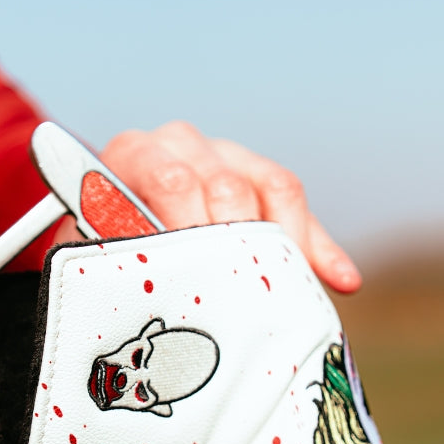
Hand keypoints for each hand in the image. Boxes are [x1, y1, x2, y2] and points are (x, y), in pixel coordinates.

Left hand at [100, 121, 360, 293]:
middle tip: (248, 300)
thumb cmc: (103, 257)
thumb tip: (149, 278)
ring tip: (294, 297)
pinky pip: (296, 201)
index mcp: (134, 155)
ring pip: (272, 186)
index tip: (205, 279)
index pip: (174, 182)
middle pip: (228, 185)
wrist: (115, 235)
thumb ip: (120, 258)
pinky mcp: (258, 175)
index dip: (194, 232)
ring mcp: (223, 153)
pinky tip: (342, 282)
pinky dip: (318, 246)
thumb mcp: (101, 256)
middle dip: (242, 244)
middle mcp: (179, 143)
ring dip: (286, 245)